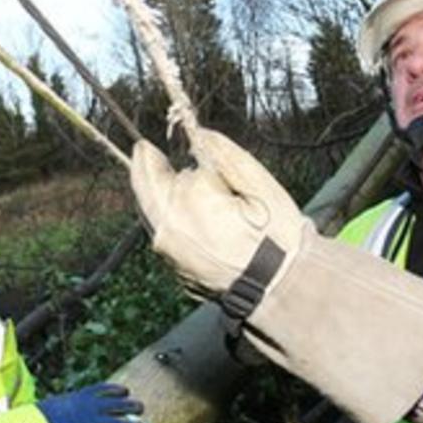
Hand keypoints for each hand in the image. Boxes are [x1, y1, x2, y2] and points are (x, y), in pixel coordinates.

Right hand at [37, 382, 142, 422]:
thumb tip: (68, 407)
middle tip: (140, 408)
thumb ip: (69, 405)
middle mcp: (91, 407)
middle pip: (118, 405)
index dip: (117, 390)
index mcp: (82, 396)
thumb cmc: (41, 415)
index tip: (126, 391)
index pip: (105, 389)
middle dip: (131, 406)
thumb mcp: (58, 404)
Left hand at [129, 128, 306, 303]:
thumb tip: (200, 135)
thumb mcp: (259, 185)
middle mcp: (170, 225)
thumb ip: (225, 155)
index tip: (176, 138)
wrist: (279, 288)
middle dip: (147, 165)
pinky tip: (173, 206)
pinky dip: (160, 213)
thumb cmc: (276, 236)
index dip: (187, 152)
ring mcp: (167, 248)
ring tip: (155, 172)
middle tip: (143, 149)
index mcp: (192, 200)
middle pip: (147, 184)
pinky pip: (158, 229)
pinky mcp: (172, 264)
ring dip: (151, 190)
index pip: (184, 166)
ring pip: (149, 208)